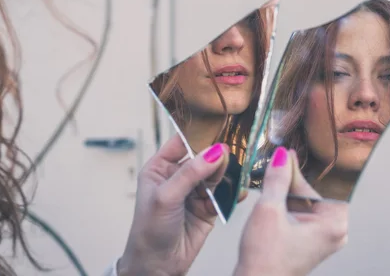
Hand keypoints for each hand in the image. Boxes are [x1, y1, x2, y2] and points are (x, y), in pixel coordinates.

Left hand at [118, 135, 229, 275]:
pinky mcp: (208, 207)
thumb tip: (215, 151)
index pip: (182, 142)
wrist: (157, 266)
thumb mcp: (167, 196)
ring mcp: (194, 192)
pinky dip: (233, 192)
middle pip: (203, 157)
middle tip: (231, 154)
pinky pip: (224, 194)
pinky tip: (240, 190)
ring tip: (236, 173)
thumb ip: (191, 173)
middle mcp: (178, 176)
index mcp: (160, 167)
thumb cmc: (150, 230)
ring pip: (216, 174)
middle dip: (217, 156)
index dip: (199, 135)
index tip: (219, 127)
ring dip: (226, 174)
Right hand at [234, 147, 348, 275]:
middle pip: (313, 192)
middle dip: (292, 179)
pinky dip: (286, 204)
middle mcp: (333, 231)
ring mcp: (320, 237)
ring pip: (305, 202)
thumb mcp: (269, 210)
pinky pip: (299, 213)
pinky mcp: (307, 241)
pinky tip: (272, 196)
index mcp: (335, 224)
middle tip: (276, 162)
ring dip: (287, 191)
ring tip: (271, 178)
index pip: (320, 184)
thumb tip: (282, 157)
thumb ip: (277, 179)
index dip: (300, 168)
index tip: (286, 154)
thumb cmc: (266, 260)